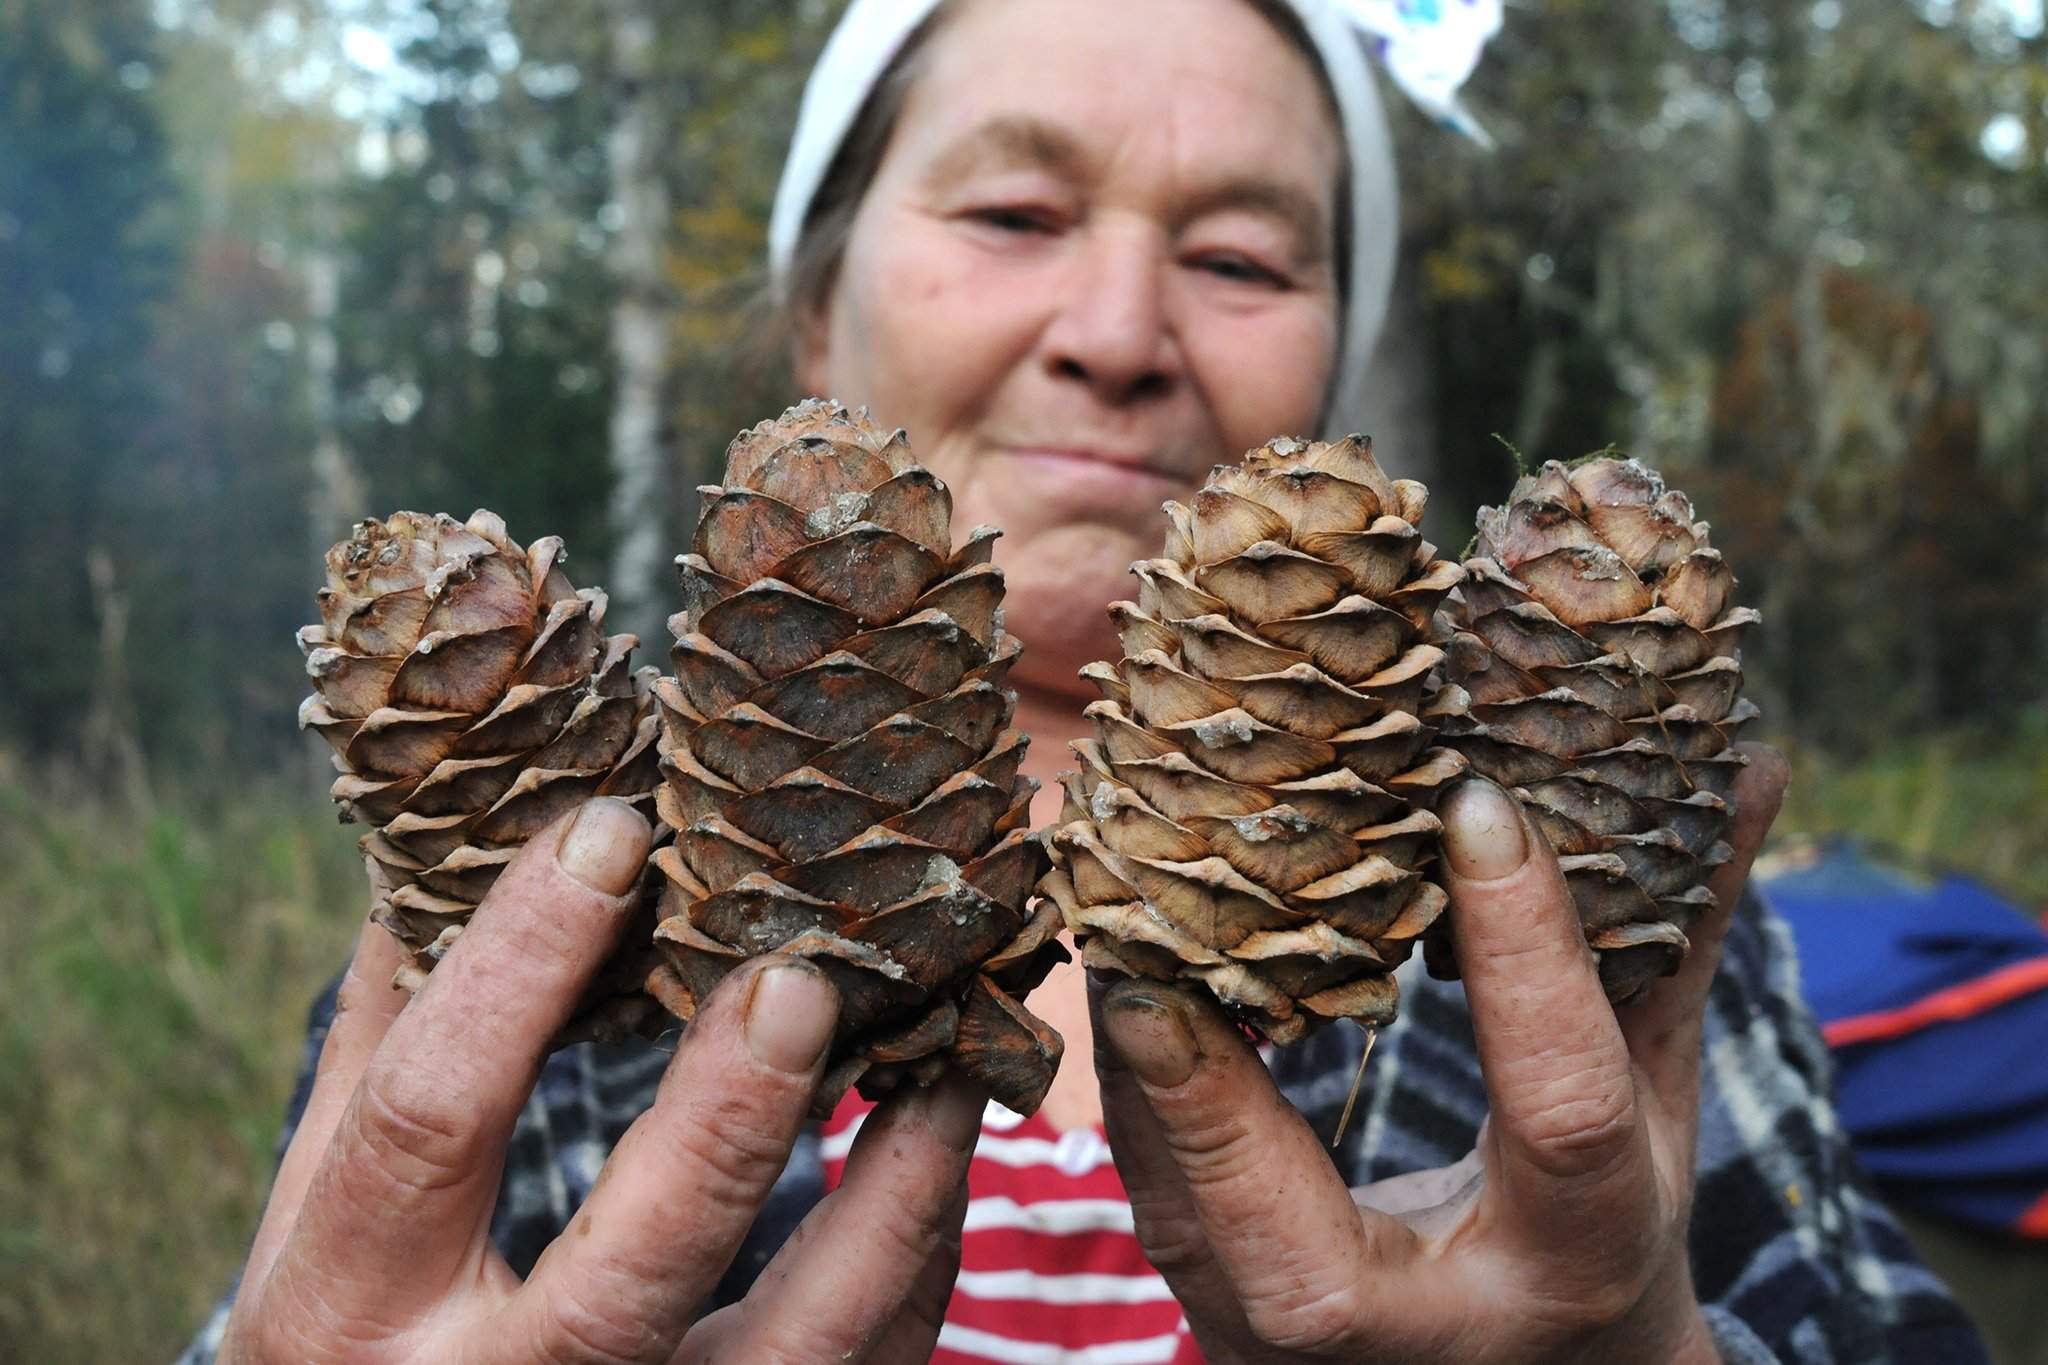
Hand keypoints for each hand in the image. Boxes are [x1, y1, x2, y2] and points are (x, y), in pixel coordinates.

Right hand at [221, 796, 979, 1364]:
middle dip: (725, 1119)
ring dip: (892, 1195)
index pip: (428, 1119)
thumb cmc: (359, 1341)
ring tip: (944, 1059)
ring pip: (795, 1345)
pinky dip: (914, 1260)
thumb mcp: (323, 1220)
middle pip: (626, 1272)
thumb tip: (435, 855)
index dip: (518, 965)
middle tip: (799, 979)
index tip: (611, 830)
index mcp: (352, 1308)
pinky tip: (935, 1155)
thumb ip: (382, 1049)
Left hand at [1092, 743, 1789, 1364]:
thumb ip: (1674, 943)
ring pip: (1183, 1213)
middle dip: (1214, 1086)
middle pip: (1298, 1241)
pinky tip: (1112, 966)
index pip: (1557, 1104)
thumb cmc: (1606, 1233)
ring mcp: (1301, 1345)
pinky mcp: (1221, 1317)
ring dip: (1135, 1059)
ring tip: (1112, 900)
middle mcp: (1429, 1326)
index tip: (1478, 801)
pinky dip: (1126, 1081)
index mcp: (1573, 1254)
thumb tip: (1743, 769)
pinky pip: (1153, 1193)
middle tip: (1162, 910)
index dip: (1528, 951)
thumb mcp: (1655, 1104)